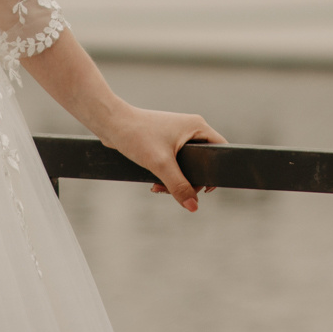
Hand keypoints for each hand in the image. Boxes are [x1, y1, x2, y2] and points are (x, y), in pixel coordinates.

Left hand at [100, 105, 225, 212]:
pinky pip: (175, 163)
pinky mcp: (165, 142)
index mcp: (197, 126)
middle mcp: (190, 129)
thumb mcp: (160, 164)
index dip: (216, 171)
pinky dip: (168, 175)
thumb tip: (193, 207)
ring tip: (159, 188)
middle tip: (173, 191)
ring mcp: (178, 135)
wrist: (111, 124)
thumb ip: (179, 186)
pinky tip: (156, 182)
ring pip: (188, 165)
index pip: (221, 149)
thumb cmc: (136, 135)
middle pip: (203, 161)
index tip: (204, 189)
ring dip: (176, 180)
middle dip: (189, 181)